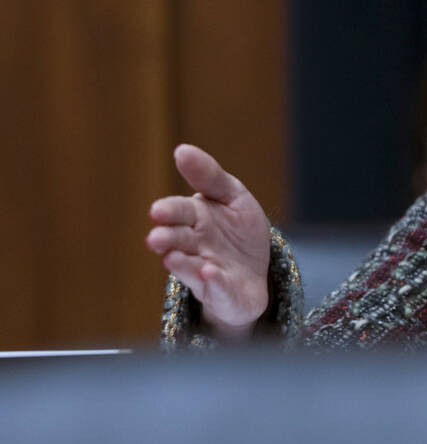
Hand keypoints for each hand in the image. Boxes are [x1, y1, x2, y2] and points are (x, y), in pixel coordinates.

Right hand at [145, 144, 270, 338]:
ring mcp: (204, 271)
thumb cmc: (238, 232)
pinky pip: (216, 288)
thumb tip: (181, 150)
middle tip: (156, 238)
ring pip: (188, 266)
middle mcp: (193, 245)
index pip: (179, 211)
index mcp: (195, 218)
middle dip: (167, 238)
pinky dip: (213, 281)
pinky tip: (210, 272)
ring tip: (171, 257)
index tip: (158, 211)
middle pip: (177, 240)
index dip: (170, 211)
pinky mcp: (219, 293)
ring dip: (180, 263)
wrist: (254, 275)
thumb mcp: (233, 197)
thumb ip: (210, 176)